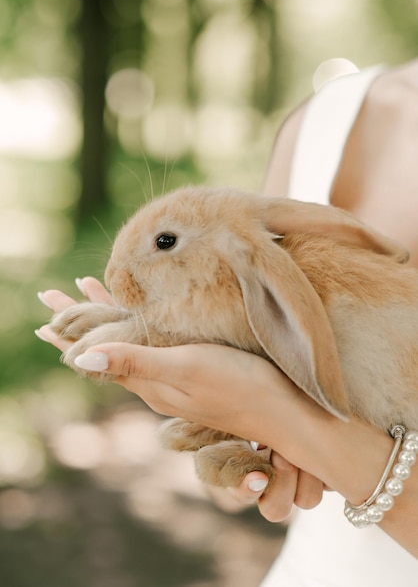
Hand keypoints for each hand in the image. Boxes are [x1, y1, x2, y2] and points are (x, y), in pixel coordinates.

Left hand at [37, 277, 326, 521]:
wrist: (289, 413)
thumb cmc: (241, 387)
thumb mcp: (185, 370)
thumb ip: (134, 362)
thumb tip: (76, 357)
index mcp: (150, 381)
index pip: (98, 352)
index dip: (71, 329)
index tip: (46, 309)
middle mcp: (159, 380)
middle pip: (110, 344)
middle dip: (84, 319)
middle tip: (59, 296)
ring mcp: (180, 376)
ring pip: (131, 341)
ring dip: (109, 320)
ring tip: (93, 299)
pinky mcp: (200, 369)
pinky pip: (156, 344)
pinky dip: (139, 326)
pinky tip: (147, 321)